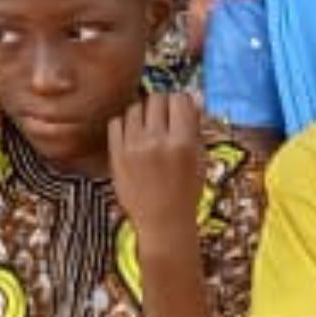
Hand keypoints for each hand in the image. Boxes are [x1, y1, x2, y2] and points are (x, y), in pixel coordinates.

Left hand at [106, 88, 207, 246]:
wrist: (163, 222)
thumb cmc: (186, 192)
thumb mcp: (200, 159)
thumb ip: (195, 126)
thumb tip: (195, 94)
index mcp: (183, 143)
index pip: (180, 99)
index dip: (182, 101)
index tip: (180, 109)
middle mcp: (157, 141)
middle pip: (157, 99)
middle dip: (163, 105)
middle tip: (165, 119)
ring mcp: (133, 147)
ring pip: (135, 107)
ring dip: (143, 113)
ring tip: (149, 130)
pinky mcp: (116, 154)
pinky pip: (116, 122)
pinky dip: (125, 125)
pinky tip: (133, 137)